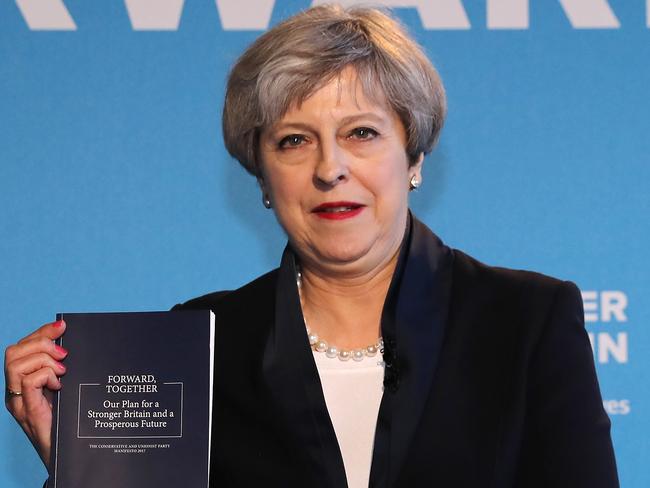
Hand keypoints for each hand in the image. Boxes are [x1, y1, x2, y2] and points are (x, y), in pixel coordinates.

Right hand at [4, 320, 67, 468]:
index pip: (22, 348)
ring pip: (16, 362)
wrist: (65, 457)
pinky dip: (46, 375)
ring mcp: (19, 401)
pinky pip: (28, 381)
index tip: (62, 325)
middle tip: (65, 355)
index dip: (41, 332)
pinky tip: (59, 385)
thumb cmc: (68, 424)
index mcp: (23, 382)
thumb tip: (73, 346)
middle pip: (14, 351)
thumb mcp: (65, 390)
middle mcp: (15, 391)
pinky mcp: (28, 411)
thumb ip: (63, 371)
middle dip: (41, 342)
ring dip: (44, 359)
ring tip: (63, 372)